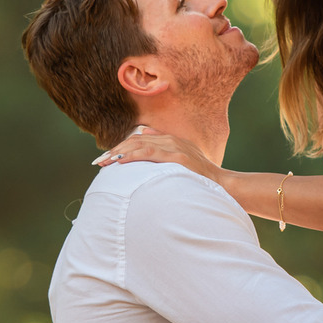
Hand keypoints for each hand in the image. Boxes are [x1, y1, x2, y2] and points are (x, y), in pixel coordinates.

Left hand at [91, 126, 223, 183]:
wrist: (222, 184)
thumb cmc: (201, 178)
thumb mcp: (182, 160)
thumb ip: (164, 149)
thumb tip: (143, 138)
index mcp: (170, 140)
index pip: (139, 139)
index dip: (121, 147)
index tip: (106, 158)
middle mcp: (170, 140)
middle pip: (135, 140)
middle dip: (115, 150)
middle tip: (99, 162)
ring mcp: (174, 147)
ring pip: (139, 144)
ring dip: (119, 153)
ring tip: (105, 162)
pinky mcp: (177, 156)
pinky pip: (149, 153)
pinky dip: (133, 155)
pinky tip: (121, 161)